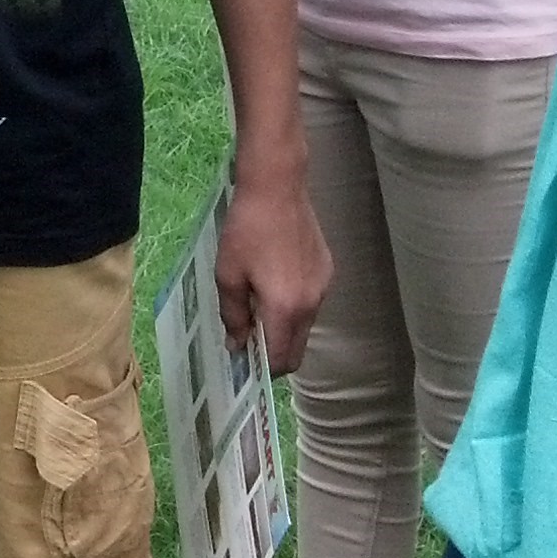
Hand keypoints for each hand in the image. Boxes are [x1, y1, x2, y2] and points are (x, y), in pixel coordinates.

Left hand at [214, 165, 332, 372]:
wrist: (277, 189)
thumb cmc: (246, 231)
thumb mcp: (228, 274)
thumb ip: (233, 315)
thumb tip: (238, 346)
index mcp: (286, 309)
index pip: (282, 359)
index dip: (263, 369)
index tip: (243, 360)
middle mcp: (312, 304)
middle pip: (298, 348)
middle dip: (274, 353)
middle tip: (247, 337)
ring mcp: (324, 287)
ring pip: (305, 325)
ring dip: (283, 327)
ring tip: (256, 303)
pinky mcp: (328, 271)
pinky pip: (311, 302)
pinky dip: (293, 305)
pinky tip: (273, 279)